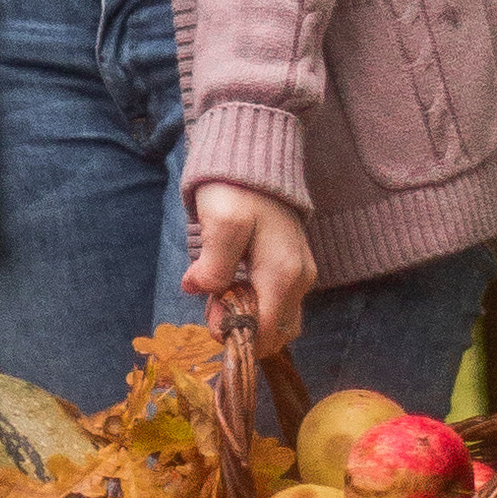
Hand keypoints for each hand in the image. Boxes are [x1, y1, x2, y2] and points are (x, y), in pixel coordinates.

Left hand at [185, 183, 318, 356]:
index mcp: (284, 275)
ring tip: (220, 295)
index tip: (211, 317)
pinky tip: (231, 286)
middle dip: (243, 330)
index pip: (267, 333)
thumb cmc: (238, 190)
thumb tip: (196, 290)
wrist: (254, 161)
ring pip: (277, 320)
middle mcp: (300, 280)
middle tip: (214, 306)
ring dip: (248, 319)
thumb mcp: (222, 224)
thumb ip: (213, 266)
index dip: (237, 336)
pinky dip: (254, 306)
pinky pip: (276, 304)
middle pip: (276, 332)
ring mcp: (299, 274)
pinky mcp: (292, 268)